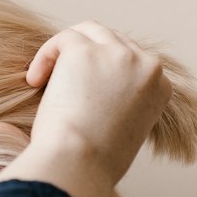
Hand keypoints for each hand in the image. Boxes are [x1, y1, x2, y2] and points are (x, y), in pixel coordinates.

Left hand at [24, 21, 173, 191]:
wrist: (79, 163)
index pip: (133, 62)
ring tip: (46, 80)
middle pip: (113, 42)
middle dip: (87, 58)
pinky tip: (35, 81)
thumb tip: (99, 91)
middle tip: (62, 83)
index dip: (106, 72)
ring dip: (67, 52)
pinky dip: (46, 56)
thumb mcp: (126, 132)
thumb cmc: (95, 161)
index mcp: (161, 86)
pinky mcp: (84, 50)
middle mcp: (146, 64)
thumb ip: (124, 104)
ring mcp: (117, 54)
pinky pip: (63, 39)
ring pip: (89, 32)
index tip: (85, 89)